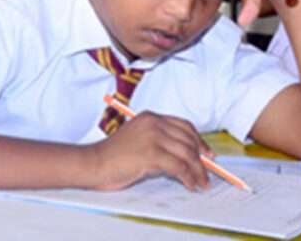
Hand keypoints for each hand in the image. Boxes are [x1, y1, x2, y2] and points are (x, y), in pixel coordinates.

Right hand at [88, 111, 210, 191]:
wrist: (93, 163)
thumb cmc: (112, 156)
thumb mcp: (138, 139)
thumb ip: (159, 141)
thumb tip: (185, 156)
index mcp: (150, 117)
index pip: (184, 125)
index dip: (199, 140)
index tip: (207, 154)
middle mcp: (153, 123)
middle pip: (188, 139)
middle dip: (201, 159)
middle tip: (206, 173)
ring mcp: (153, 137)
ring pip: (187, 154)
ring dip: (198, 171)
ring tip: (200, 183)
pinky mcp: (151, 154)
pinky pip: (179, 167)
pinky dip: (188, 177)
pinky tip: (189, 184)